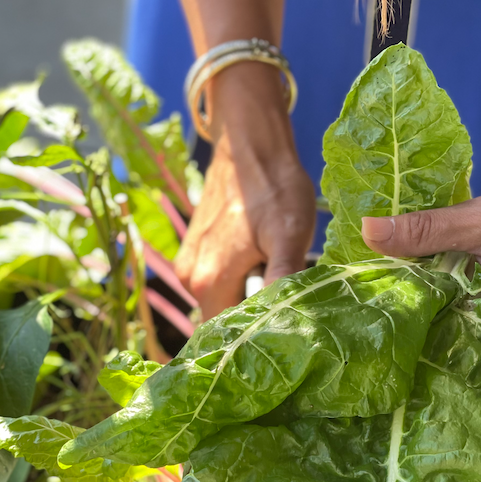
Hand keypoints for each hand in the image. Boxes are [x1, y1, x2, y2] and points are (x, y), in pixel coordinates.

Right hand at [175, 65, 315, 319]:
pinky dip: (242, 280)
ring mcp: (189, 265)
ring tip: (278, 277)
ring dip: (251, 297)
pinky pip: (220, 281)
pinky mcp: (196, 251)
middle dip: (257, 318)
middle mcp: (189, 280)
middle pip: (227, 322)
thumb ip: (284, 279)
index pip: (230, 337)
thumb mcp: (289, 235)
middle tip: (291, 303)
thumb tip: (283, 321)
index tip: (288, 333)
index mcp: (208, 283)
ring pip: (225, 301)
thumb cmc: (272, 186)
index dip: (259, 339)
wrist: (250, 142)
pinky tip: (265, 262)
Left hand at [361, 169, 480, 335]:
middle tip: (354, 289)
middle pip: (431, 328)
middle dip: (398, 308)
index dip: (387, 315)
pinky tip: (415, 276)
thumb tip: (367, 233)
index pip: (423, 333)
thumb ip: (427, 230)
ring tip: (374, 283)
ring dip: (417, 297)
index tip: (351, 298)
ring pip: (444, 318)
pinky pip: (460, 309)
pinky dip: (440, 291)